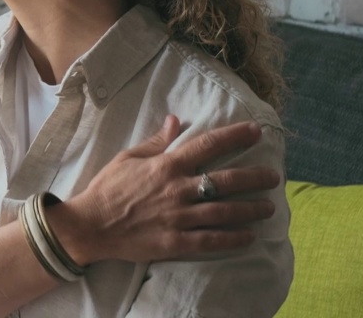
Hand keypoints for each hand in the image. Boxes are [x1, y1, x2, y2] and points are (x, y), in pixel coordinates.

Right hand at [49, 115, 280, 265]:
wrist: (90, 225)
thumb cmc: (107, 188)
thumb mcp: (128, 157)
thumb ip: (156, 141)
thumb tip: (176, 120)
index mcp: (166, 166)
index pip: (208, 145)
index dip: (234, 137)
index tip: (255, 131)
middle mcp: (177, 190)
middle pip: (226, 181)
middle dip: (254, 177)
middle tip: (273, 176)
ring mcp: (178, 218)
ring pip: (224, 211)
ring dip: (251, 209)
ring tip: (268, 207)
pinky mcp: (175, 242)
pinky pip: (211, 240)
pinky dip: (233, 238)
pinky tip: (249, 236)